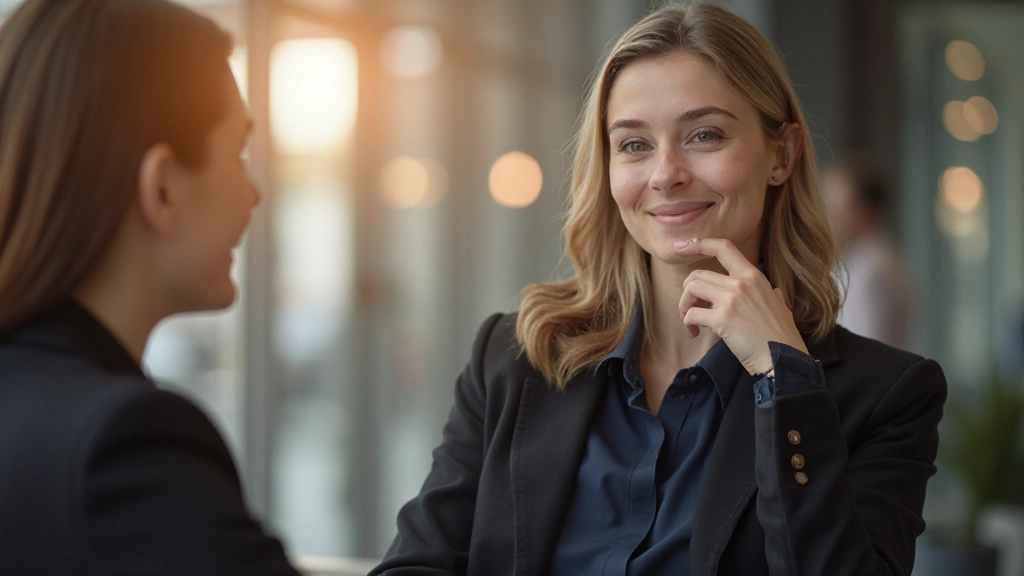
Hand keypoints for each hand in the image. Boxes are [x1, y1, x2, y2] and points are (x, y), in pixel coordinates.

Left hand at [673, 237, 807, 374]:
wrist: (783, 359)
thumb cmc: (781, 337)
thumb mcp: (781, 307)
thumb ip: (773, 295)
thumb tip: (774, 292)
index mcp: (753, 276)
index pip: (723, 247)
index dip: (699, 244)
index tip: (681, 247)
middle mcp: (741, 283)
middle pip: (698, 274)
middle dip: (687, 292)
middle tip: (690, 309)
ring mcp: (731, 300)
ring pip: (691, 289)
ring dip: (684, 306)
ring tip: (691, 323)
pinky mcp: (722, 319)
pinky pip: (692, 314)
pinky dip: (687, 323)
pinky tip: (695, 332)